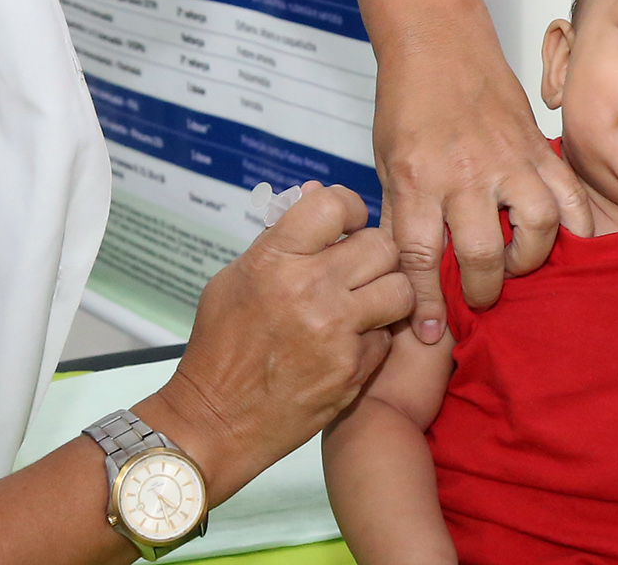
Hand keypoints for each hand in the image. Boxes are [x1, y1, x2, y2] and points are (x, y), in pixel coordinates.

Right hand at [141, 184, 412, 501]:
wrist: (216, 420)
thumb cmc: (221, 349)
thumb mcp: (234, 280)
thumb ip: (280, 240)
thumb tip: (314, 198)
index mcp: (276, 260)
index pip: (334, 204)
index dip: (349, 208)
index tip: (348, 223)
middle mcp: (310, 289)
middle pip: (381, 244)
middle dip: (374, 254)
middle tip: (361, 268)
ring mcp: (336, 331)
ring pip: (401, 289)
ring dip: (387, 294)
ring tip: (366, 303)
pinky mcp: (354, 369)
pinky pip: (388, 336)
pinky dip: (375, 338)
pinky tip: (349, 344)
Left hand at [374, 24, 591, 341]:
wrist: (438, 41)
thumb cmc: (406, 102)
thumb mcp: (386, 163)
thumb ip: (400, 218)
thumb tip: (407, 276)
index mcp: (417, 179)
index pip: (420, 258)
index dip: (427, 305)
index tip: (431, 335)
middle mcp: (463, 173)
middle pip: (481, 253)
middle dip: (482, 290)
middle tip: (481, 297)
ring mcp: (506, 158)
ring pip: (537, 227)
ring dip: (529, 258)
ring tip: (515, 263)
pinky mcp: (537, 145)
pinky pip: (570, 194)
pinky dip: (576, 225)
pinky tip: (568, 243)